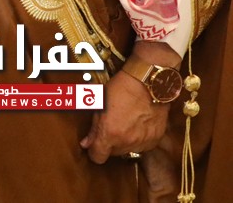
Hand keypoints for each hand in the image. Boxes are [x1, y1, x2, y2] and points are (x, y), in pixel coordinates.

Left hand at [80, 41, 178, 163]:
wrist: (148, 83)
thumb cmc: (120, 89)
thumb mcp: (99, 105)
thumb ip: (93, 129)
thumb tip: (86, 144)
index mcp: (109, 133)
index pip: (98, 157)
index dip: (94, 152)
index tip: (93, 146)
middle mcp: (126, 142)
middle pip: (113, 154)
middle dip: (109, 144)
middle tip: (110, 127)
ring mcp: (142, 142)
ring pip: (128, 150)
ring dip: (124, 142)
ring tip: (125, 123)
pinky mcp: (156, 139)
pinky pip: (143, 146)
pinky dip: (139, 139)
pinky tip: (137, 125)